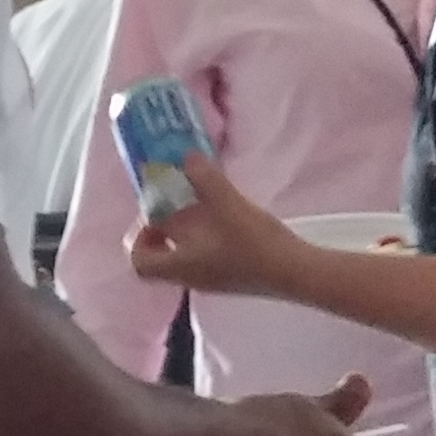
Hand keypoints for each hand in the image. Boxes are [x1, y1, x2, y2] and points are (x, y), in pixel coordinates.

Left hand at [128, 151, 304, 301]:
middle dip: (164, 228)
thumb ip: (204, 179)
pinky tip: (225, 216)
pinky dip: (205, 236)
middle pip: (161, 257)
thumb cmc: (254, 244)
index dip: (139, 238)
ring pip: (184, 256)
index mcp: (180, 266)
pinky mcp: (231, 276)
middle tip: (176, 203)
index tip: (156, 214)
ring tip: (202, 203)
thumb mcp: (227, 204)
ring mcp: (211, 279)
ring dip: (186, 230)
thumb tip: (185, 156)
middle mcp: (190, 276)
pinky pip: (204, 256)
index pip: (139, 263)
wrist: (296, 273)